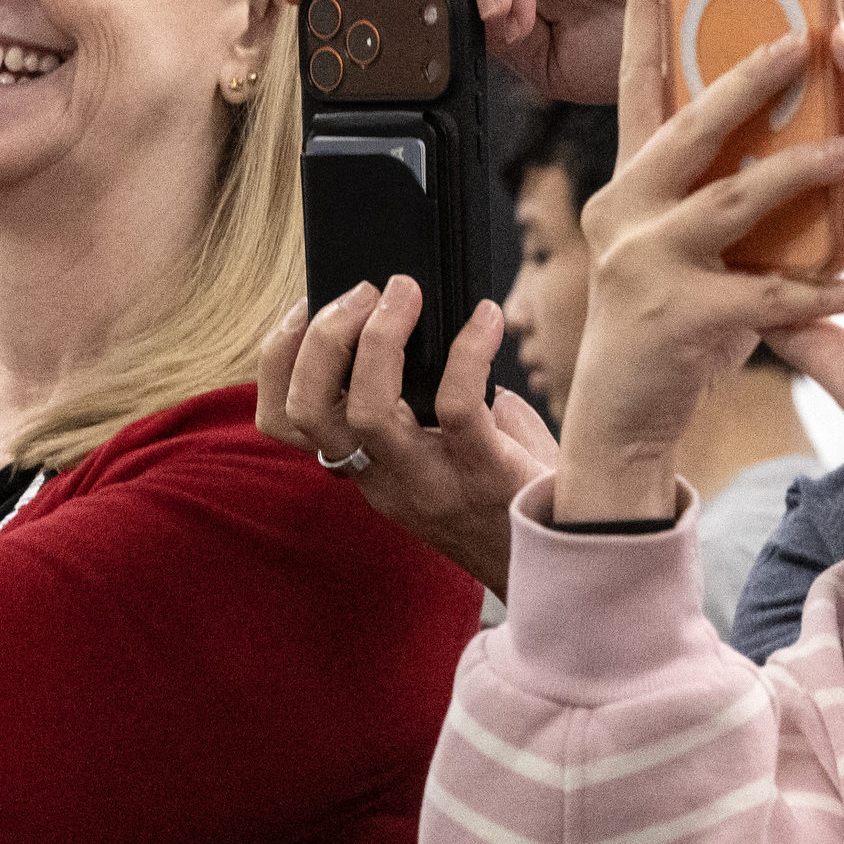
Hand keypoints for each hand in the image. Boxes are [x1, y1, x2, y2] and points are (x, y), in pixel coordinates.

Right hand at [255, 281, 556, 595]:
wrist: (564, 551)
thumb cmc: (505, 486)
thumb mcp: (437, 449)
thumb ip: (412, 398)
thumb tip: (404, 312)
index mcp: (364, 467)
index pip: (282, 422)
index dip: (279, 357)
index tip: (308, 307)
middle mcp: (384, 479)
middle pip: (309, 410)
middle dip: (322, 336)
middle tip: (364, 292)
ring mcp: (430, 481)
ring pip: (367, 411)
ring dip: (379, 338)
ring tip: (405, 294)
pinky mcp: (484, 473)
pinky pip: (457, 404)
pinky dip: (469, 348)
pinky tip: (487, 319)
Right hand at [557, 31, 843, 520]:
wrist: (620, 424)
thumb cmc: (660, 329)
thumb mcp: (669, 246)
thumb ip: (702, 191)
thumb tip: (766, 126)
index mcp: (624, 187)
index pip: (635, 86)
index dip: (644, 15)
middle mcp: (622, 213)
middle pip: (689, 127)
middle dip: (748, 78)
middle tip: (805, 40)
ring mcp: (646, 265)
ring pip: (737, 199)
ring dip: (808, 169)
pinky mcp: (679, 319)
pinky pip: (772, 294)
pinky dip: (829, 287)